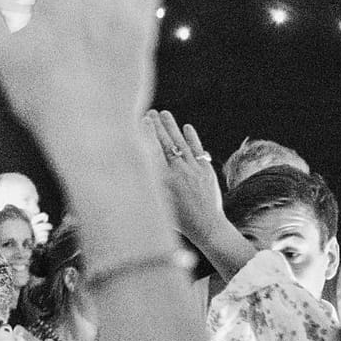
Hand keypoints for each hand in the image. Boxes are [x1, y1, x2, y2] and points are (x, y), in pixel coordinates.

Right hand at [145, 110, 223, 234]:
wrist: (207, 227)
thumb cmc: (178, 221)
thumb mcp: (158, 205)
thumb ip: (148, 186)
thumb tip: (133, 170)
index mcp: (164, 180)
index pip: (154, 150)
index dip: (148, 134)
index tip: (143, 121)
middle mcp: (178, 171)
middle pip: (166, 143)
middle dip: (157, 126)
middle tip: (150, 112)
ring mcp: (194, 169)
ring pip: (181, 143)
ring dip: (172, 127)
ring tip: (165, 113)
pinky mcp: (206, 170)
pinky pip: (198, 150)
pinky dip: (192, 137)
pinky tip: (187, 127)